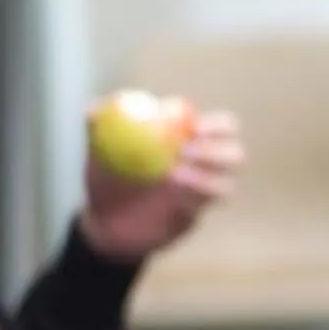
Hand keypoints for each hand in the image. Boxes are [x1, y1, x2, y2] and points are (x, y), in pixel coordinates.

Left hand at [80, 107, 242, 264]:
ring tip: (173, 176)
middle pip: (234, 154)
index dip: (217, 126)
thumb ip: (99, 127)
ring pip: (225, 185)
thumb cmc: (108, 180)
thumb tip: (95, 107)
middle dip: (217, 152)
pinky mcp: (191, 218)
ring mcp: (199, 195)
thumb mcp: (100, 152)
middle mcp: (201, 166)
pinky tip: (171, 199)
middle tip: (186, 153)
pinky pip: (201, 210)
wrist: (102, 222)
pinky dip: (189, 201)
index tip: (195, 129)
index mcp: (188, 141)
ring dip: (206, 179)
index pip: (221, 127)